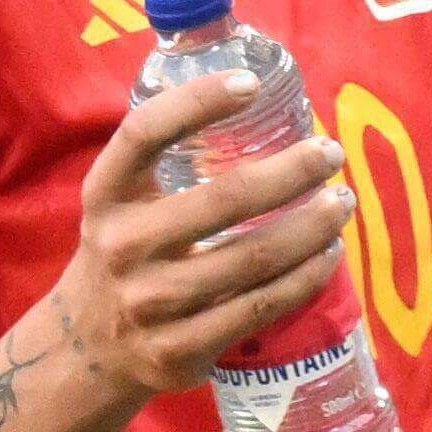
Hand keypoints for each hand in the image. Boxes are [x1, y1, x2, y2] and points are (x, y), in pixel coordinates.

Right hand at [55, 71, 357, 403]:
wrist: (89, 346)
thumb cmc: (127, 251)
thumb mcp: (121, 201)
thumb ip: (168, 159)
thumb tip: (255, 99)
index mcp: (105, 194)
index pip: (145, 133)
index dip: (198, 101)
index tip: (252, 83)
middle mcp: (122, 245)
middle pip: (225, 198)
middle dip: (293, 171)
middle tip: (330, 153)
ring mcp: (151, 302)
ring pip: (255, 257)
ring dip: (313, 226)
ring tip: (342, 203)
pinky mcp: (181, 348)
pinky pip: (261, 306)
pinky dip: (305, 277)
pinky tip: (328, 254)